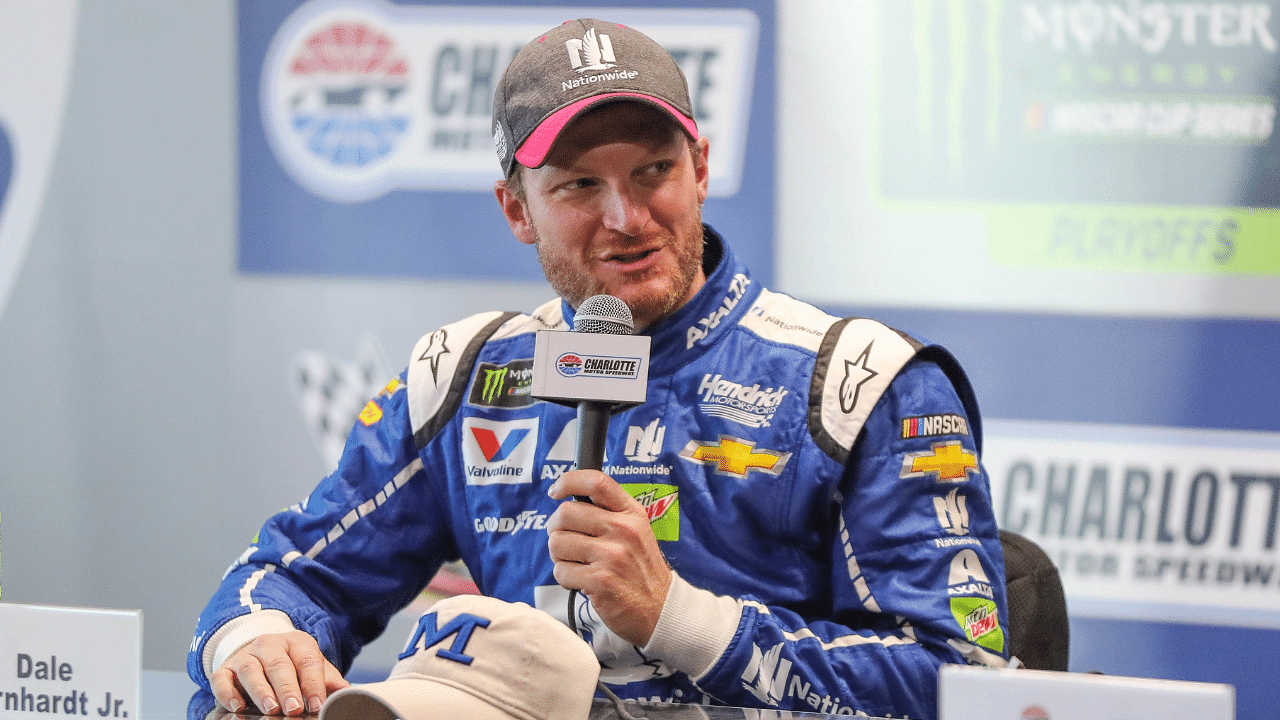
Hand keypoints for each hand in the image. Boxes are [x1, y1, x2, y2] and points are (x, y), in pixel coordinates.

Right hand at [210, 630, 348, 714]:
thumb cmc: (292, 663)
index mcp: (297, 642)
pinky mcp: (225, 668)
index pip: (307, 660)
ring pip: (251, 670)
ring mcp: (246, 655)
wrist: (260, 652)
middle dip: (287, 688)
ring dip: (261, 691)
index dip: (313, 683)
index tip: (317, 704)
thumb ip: (327, 678)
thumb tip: (345, 691)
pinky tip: (236, 707)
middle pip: (279, 665)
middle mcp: (269, 645)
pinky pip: (222, 678)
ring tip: (270, 709)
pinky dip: (227, 692)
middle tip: (294, 708)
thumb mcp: (312, 666)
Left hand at [546, 469, 671, 645]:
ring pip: (557, 543)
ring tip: (577, 564)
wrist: (660, 609)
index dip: (568, 481)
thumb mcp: (636, 530)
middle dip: (556, 529)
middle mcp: (622, 530)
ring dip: (559, 556)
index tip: (556, 491)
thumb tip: (567, 500)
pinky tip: (582, 581)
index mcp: (631, 513)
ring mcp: (611, 555)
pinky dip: (565, 578)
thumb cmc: (641, 569)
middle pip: (565, 513)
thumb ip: (609, 512)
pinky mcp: (600, 581)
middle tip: (566, 541)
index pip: (596, 482)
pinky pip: (560, 572)